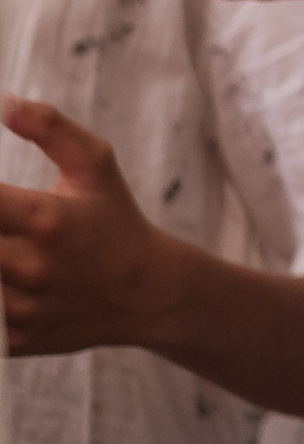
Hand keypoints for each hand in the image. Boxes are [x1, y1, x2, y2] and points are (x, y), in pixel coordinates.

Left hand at [0, 97, 179, 354]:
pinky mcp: (14, 341)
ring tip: (5, 242)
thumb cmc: (114, 220)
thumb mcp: (96, 165)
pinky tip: (6, 276)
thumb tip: (5, 103)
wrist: (148, 292)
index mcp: (44, 219)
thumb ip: (51, 128)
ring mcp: (20, 309)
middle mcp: (30, 266)